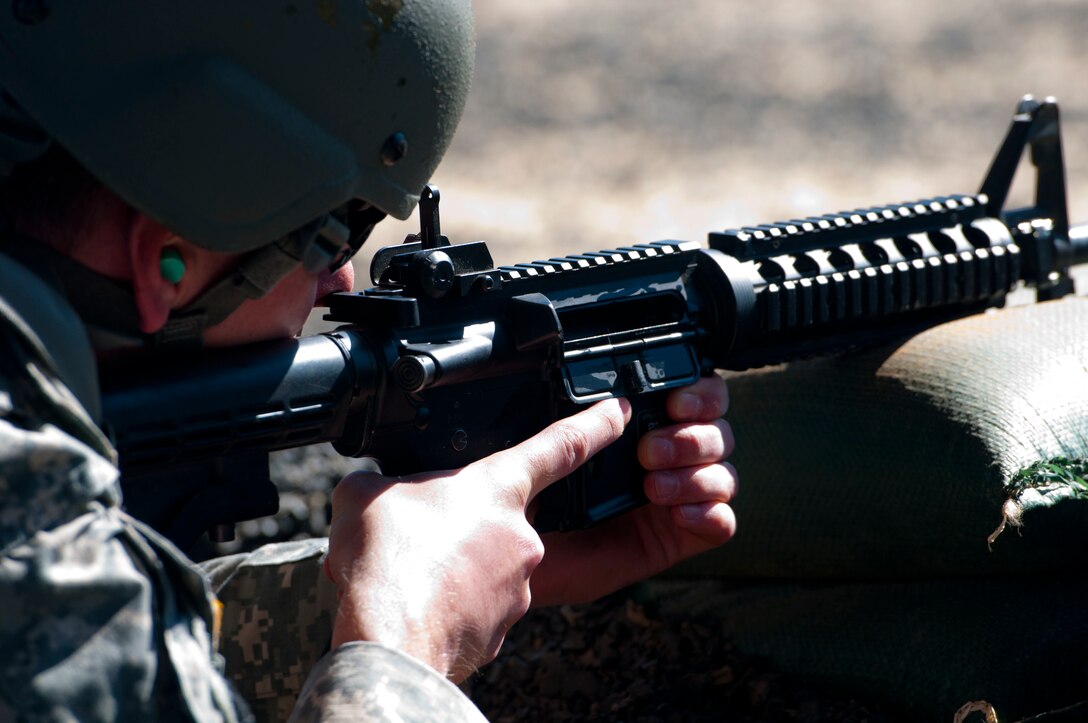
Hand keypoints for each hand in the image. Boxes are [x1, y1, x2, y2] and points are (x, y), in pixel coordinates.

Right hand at [324, 398, 631, 682]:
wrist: (387, 637)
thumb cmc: (386, 560)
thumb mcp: (367, 493)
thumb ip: (385, 483)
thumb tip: (375, 493)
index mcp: (498, 488)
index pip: (561, 446)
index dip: (594, 425)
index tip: (618, 412)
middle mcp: (521, 536)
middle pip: (498, 519)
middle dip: (464, 525)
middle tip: (420, 536)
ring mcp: (517, 587)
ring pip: (486, 566)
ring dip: (455, 567)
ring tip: (411, 575)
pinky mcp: (501, 630)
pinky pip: (478, 608)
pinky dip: (451, 604)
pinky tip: (419, 604)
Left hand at [530, 374, 736, 606]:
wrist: (503, 568)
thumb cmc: (515, 509)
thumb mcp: (534, 463)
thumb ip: (573, 436)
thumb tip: (618, 407)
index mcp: (629, 431)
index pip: (691, 398)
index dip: (700, 393)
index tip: (675, 401)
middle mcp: (657, 461)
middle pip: (717, 434)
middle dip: (695, 437)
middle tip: (649, 452)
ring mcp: (667, 503)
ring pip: (723, 476)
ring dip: (699, 476)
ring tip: (652, 488)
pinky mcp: (670, 542)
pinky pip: (720, 524)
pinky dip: (712, 514)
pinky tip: (678, 514)